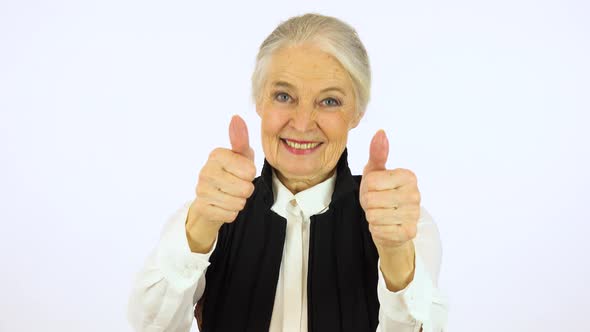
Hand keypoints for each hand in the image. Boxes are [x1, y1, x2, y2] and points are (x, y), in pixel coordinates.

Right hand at [186, 115, 256, 252]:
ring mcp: (201, 190)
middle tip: (236, 185)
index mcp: (216, 155)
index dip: (250, 175)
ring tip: (229, 195)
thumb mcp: (240, 156)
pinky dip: (231, 212)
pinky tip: (222, 205)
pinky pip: (230, 215)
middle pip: (246, 189)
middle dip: (246, 190)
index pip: (249, 171)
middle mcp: (206, 171)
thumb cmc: (231, 173)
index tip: (240, 172)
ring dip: (239, 202)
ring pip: (239, 203)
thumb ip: (240, 139)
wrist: (209, 199)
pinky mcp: (202, 208)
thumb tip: (236, 117)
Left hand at [359, 130, 420, 251]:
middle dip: (368, 204)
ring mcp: (414, 214)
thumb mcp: (376, 172)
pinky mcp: (408, 232)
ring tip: (382, 214)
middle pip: (370, 198)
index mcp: (408, 176)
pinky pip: (379, 229)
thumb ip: (377, 153)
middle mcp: (415, 194)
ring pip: (373, 215)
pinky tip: (385, 226)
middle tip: (378, 204)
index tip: (376, 190)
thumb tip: (380, 132)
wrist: (390, 225)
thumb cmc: (381, 195)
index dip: (367, 187)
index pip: (371, 181)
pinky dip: (377, 229)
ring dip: (372, 217)